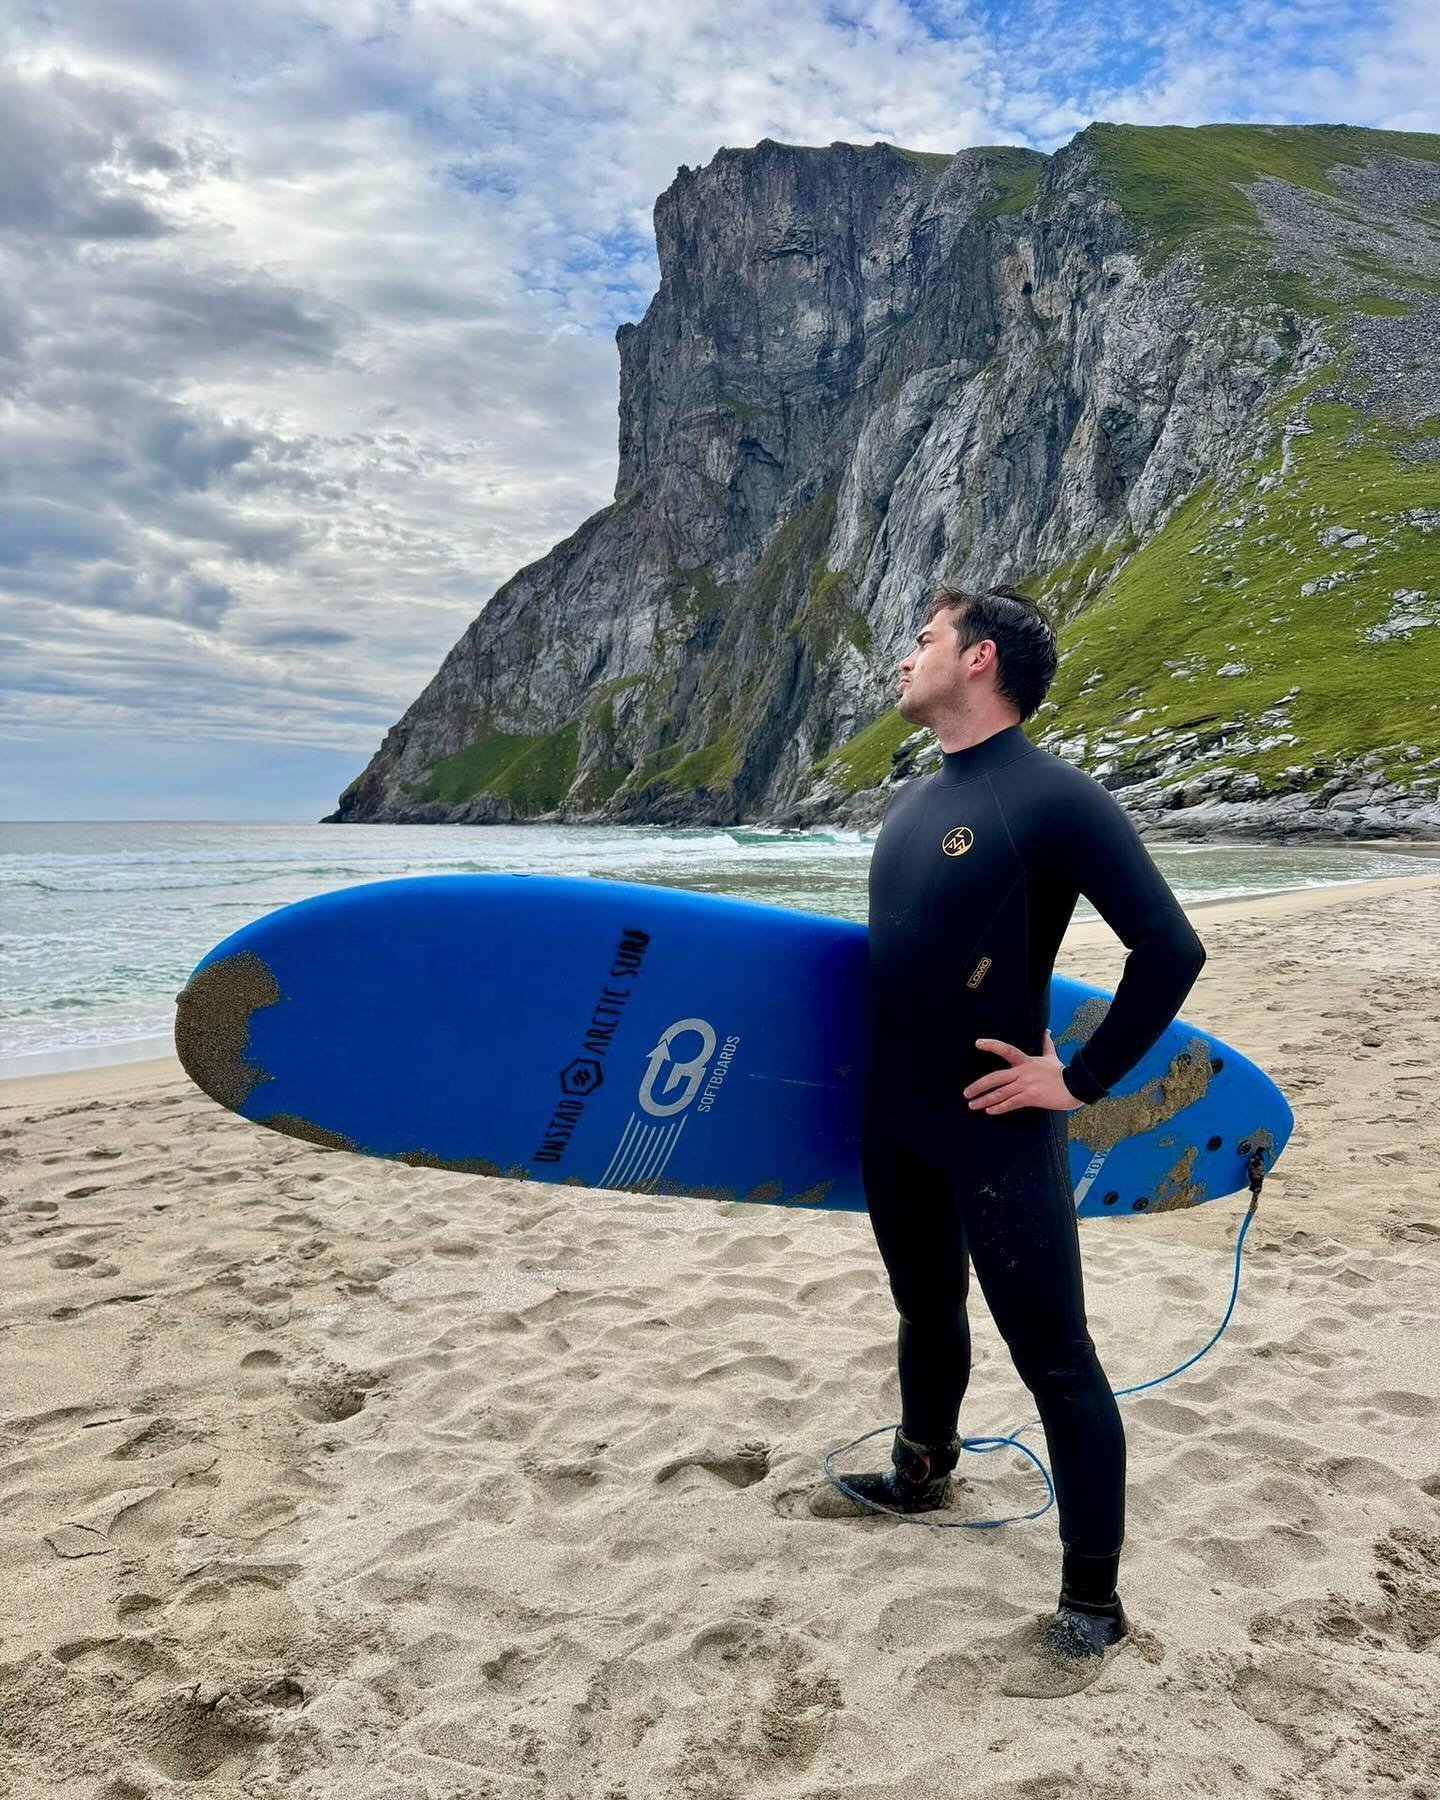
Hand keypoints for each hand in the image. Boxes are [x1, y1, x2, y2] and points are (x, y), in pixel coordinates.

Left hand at [964, 1030, 1086, 1114]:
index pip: (1006, 1049)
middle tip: (966, 1093)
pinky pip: (1011, 1104)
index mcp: (1026, 1061)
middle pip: (995, 1078)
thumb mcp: (1051, 1056)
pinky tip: (989, 1111)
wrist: (1075, 1086)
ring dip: (984, 1100)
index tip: (977, 1043)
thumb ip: (1046, 1044)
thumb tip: (1046, 1031)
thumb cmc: (1061, 1072)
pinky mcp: (1030, 1098)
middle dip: (978, 1086)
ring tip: (973, 1105)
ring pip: (1000, 1093)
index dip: (992, 1045)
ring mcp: (1026, 1086)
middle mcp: (1023, 1073)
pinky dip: (999, 1108)